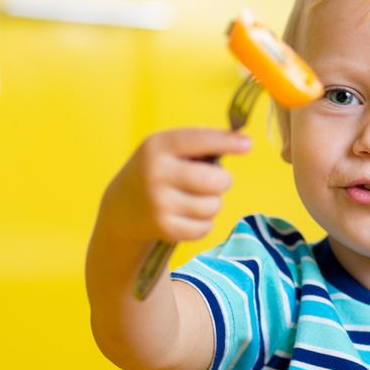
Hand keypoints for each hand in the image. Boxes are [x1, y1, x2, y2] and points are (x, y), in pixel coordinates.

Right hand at [98, 128, 251, 243]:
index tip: (247, 144)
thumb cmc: (159, 172)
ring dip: (212, 204)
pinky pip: (204, 228)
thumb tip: (240, 142)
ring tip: (195, 199)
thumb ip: (200, 144)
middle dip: (222, 181)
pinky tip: (187, 216)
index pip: (197, 140)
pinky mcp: (164, 228)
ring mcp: (159, 203)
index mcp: (158, 146)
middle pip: (214, 180)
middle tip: (213, 181)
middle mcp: (156, 173)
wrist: (122, 209)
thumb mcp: (168, 150)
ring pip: (213, 206)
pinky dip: (203, 223)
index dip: (225, 141)